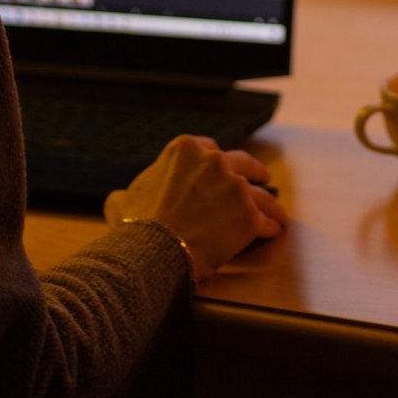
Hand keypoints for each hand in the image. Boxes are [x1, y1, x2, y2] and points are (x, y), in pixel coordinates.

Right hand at [105, 135, 286, 281]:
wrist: (153, 249)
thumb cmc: (136, 226)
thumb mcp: (121, 200)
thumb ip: (128, 193)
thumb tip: (122, 199)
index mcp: (185, 150)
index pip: (209, 148)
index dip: (215, 161)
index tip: (222, 167)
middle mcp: (214, 161)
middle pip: (243, 163)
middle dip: (255, 170)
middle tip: (262, 177)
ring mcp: (234, 187)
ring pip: (261, 193)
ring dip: (270, 202)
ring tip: (276, 212)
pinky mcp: (248, 215)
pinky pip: (265, 221)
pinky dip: (269, 226)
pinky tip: (272, 231)